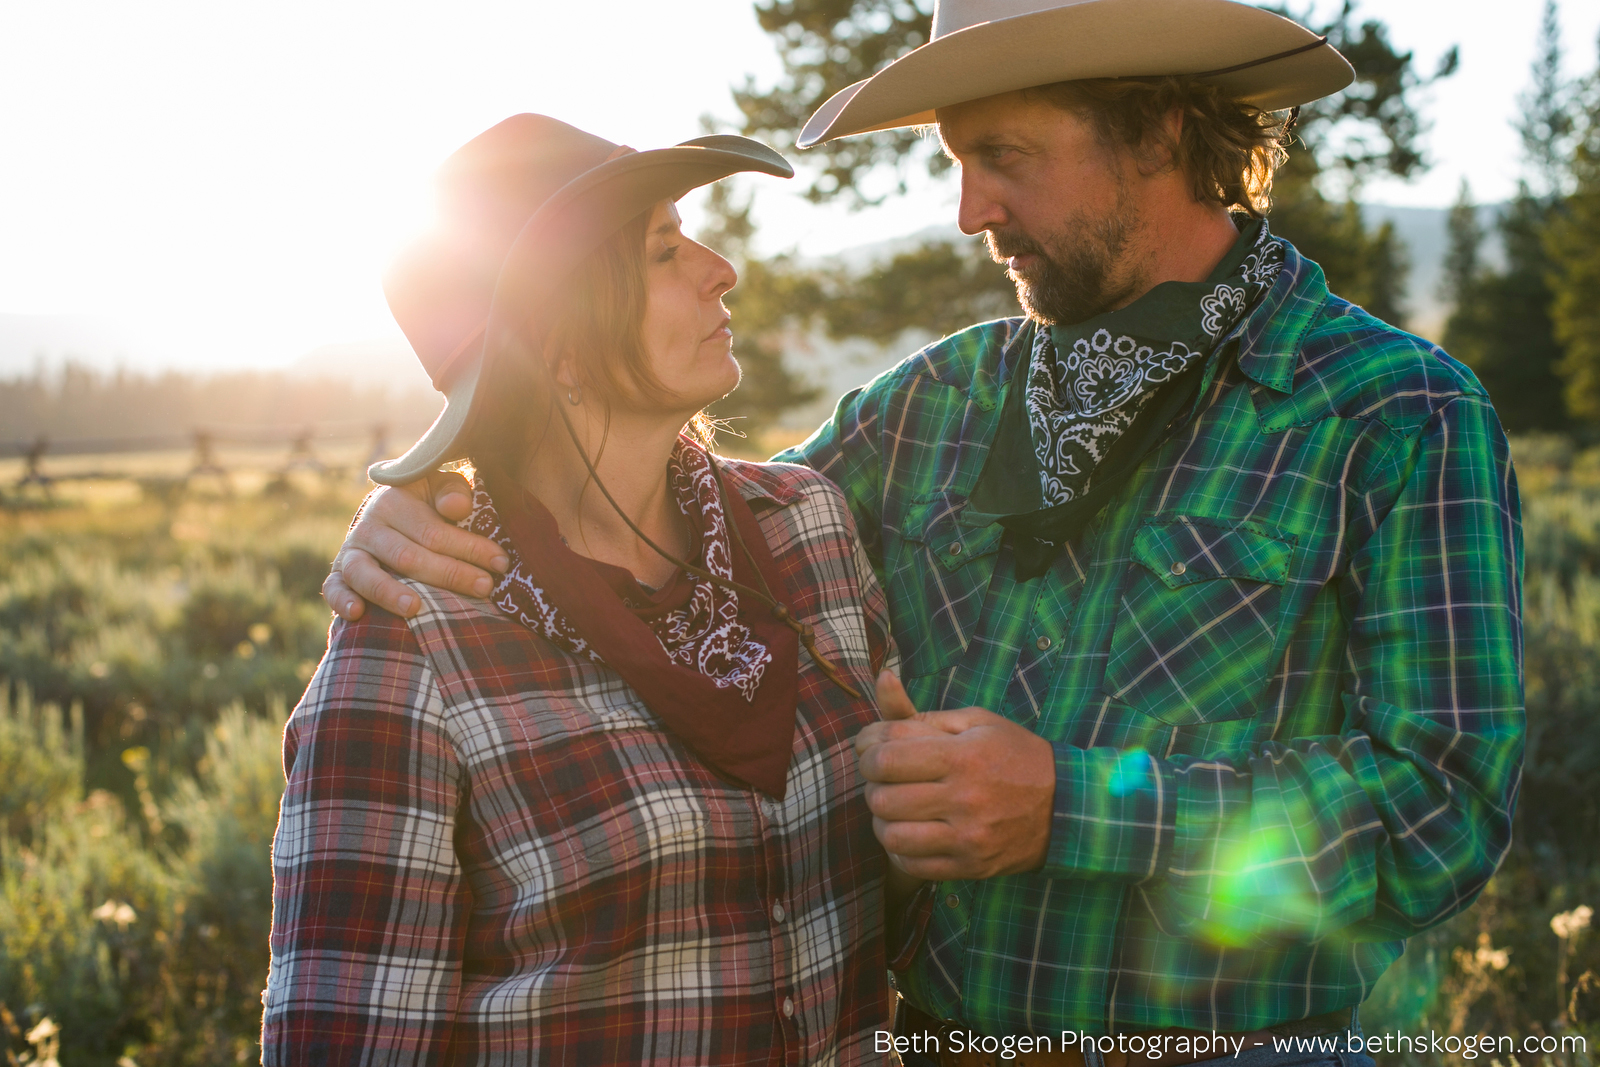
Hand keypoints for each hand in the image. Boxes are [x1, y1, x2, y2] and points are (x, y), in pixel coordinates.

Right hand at [323, 471, 509, 619]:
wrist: (385, 514)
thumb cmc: (426, 505)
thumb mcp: (441, 488)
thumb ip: (453, 492)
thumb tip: (457, 508)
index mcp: (395, 502)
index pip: (434, 531)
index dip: (470, 548)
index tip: (501, 563)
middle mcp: (369, 526)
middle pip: (408, 556)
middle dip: (449, 573)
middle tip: (484, 588)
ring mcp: (351, 551)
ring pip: (365, 573)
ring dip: (389, 592)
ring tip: (415, 608)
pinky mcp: (338, 574)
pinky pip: (333, 588)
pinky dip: (341, 600)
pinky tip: (357, 614)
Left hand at [857, 670, 1055, 881]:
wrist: (1065, 806)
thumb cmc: (1015, 755)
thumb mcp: (976, 722)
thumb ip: (921, 712)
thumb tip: (881, 680)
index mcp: (962, 756)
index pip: (886, 756)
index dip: (866, 751)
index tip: (870, 750)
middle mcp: (963, 799)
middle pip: (882, 797)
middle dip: (872, 784)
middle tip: (883, 779)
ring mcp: (967, 837)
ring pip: (892, 836)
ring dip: (883, 820)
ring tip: (894, 808)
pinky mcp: (970, 866)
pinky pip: (912, 866)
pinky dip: (900, 850)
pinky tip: (910, 833)